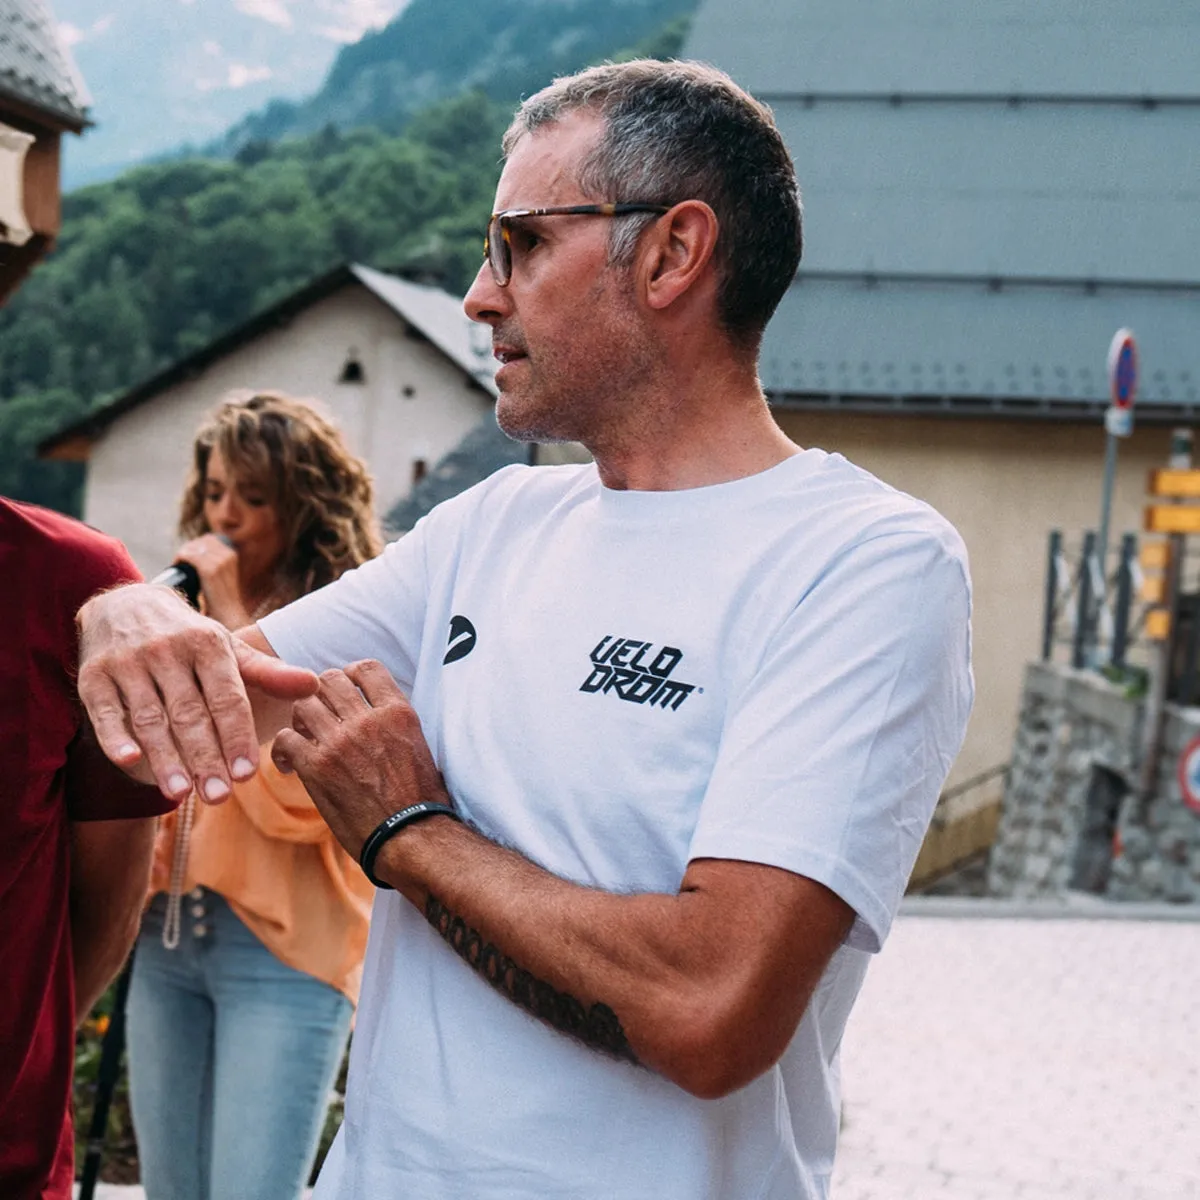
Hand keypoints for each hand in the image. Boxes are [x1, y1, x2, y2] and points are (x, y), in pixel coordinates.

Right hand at [77, 583, 319, 802]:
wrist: (124, 604)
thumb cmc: (188, 638)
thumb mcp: (227, 649)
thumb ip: (268, 673)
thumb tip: (315, 685)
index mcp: (207, 645)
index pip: (227, 697)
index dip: (237, 736)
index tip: (247, 773)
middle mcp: (167, 651)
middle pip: (189, 713)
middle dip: (205, 757)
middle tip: (219, 796)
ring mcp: (128, 663)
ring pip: (150, 718)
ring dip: (165, 757)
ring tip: (181, 793)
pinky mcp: (94, 677)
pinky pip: (104, 712)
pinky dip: (115, 738)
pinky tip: (130, 763)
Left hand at [176, 533, 245, 628]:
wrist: (228, 615)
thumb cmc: (221, 599)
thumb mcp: (223, 575)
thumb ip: (215, 563)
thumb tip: (196, 554)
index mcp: (231, 553)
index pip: (209, 539)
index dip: (196, 545)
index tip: (188, 556)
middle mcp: (227, 555)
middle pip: (200, 541)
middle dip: (188, 548)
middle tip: (181, 561)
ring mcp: (219, 562)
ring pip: (192, 547)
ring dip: (182, 554)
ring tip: (178, 564)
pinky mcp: (209, 570)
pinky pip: (189, 556)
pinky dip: (180, 559)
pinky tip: (177, 565)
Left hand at [272, 660, 452, 864]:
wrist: (410, 836)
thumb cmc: (420, 800)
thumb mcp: (417, 746)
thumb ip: (395, 722)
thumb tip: (377, 712)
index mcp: (398, 712)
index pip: (366, 668)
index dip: (349, 675)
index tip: (345, 690)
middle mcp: (368, 719)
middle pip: (329, 681)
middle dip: (320, 695)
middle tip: (320, 717)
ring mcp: (340, 742)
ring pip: (303, 705)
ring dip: (300, 720)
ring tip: (304, 739)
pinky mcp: (317, 767)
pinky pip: (285, 739)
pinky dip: (281, 750)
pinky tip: (288, 765)